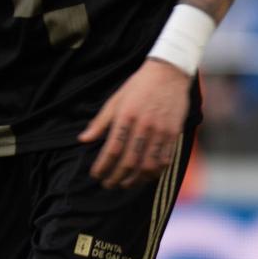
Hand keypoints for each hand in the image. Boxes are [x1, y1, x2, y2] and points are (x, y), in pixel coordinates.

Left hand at [79, 60, 189, 188]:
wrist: (169, 74)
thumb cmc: (137, 87)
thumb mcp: (114, 101)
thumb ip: (100, 123)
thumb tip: (83, 140)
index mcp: (126, 117)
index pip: (112, 149)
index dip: (102, 165)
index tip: (95, 174)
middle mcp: (144, 126)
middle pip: (129, 160)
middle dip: (116, 176)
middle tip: (107, 184)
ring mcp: (161, 131)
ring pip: (148, 164)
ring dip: (135, 179)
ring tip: (124, 185)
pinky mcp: (174, 133)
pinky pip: (165, 159)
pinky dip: (154, 172)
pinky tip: (145, 177)